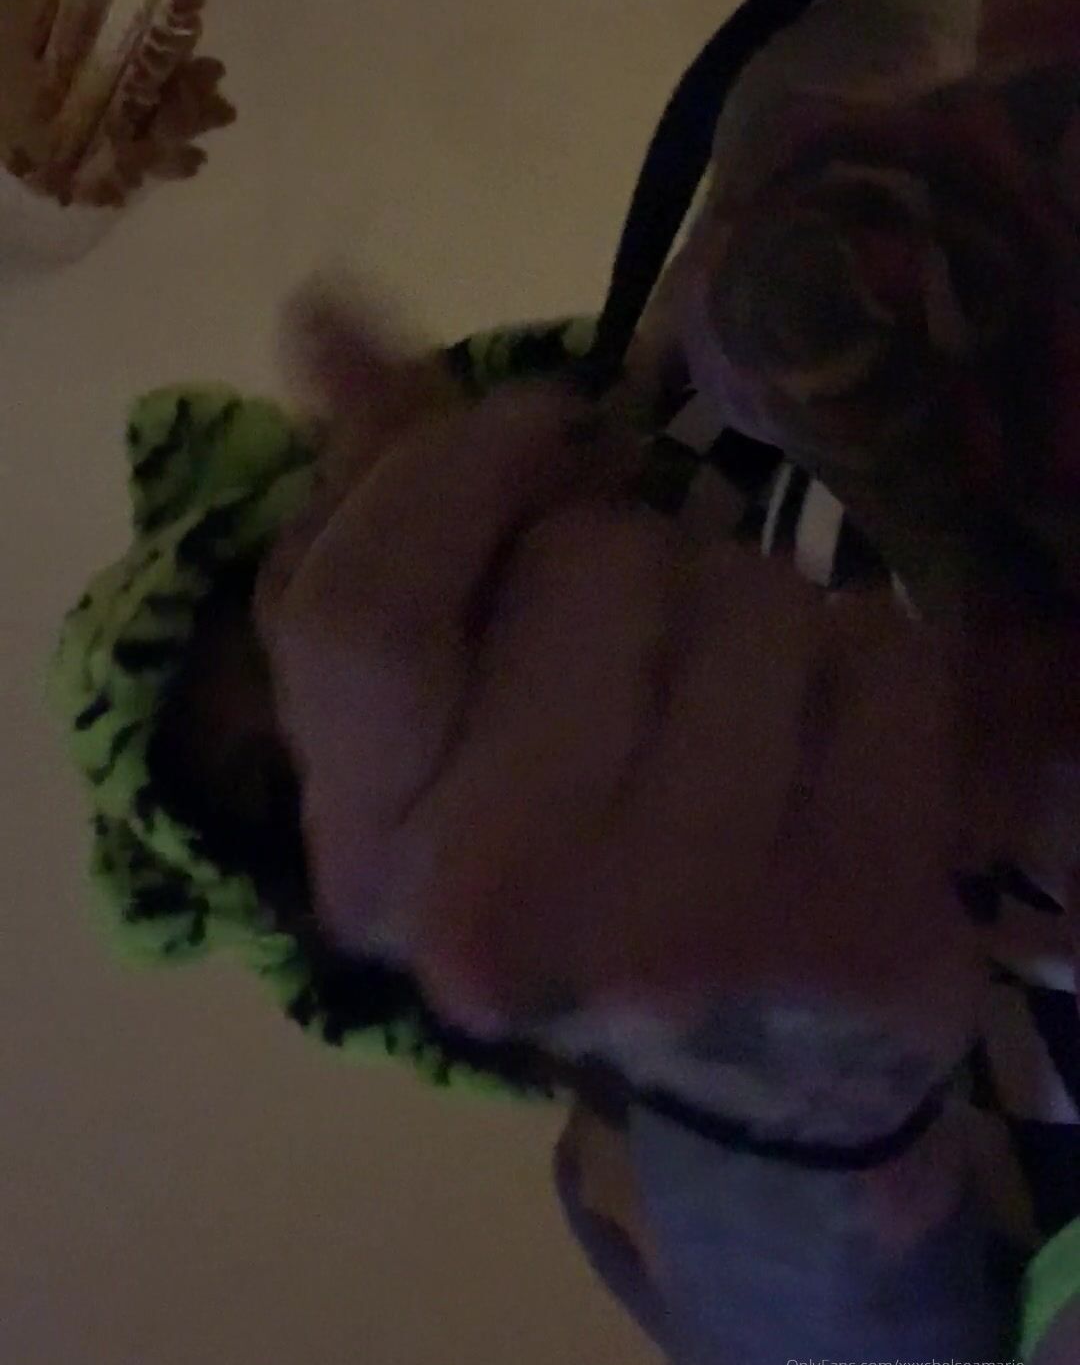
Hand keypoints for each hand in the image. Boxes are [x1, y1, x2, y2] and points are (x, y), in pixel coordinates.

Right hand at [257, 292, 980, 1143]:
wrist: (747, 1050)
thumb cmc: (571, 822)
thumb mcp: (454, 676)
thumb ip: (387, 490)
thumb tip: (320, 314)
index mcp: (365, 848)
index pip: (361, 611)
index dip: (459, 471)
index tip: (542, 437)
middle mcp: (498, 920)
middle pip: (591, 574)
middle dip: (632, 549)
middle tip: (645, 622)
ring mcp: (685, 940)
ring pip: (754, 603)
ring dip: (754, 602)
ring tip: (736, 686)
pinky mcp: (855, 928)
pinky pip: (892, 664)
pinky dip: (875, 661)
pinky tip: (833, 736)